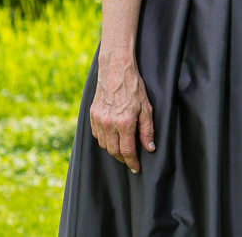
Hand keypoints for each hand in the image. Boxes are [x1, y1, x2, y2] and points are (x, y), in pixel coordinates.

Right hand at [89, 58, 155, 172]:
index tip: (137, 168)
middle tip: (131, 162)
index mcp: (124, 123)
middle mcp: (109, 124)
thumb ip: (147, 130)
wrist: (115, 71)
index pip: (127, 151)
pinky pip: (97, 136)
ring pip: (104, 145)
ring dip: (114, 151)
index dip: (132, 162)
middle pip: (114, 151)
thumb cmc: (134, 88)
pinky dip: (105, 141)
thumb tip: (150, 148)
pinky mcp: (92, 116)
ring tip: (123, 151)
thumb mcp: (146, 108)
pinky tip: (113, 138)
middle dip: (123, 159)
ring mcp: (98, 121)